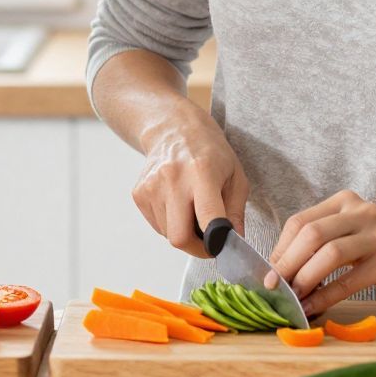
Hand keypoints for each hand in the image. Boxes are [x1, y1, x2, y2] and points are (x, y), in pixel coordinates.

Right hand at [132, 108, 248, 257]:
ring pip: (167, 234)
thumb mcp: (235, 175)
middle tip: (207, 240)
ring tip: (191, 210)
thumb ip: (236, 211)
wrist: (174, 128)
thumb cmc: (210, 151)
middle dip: (195, 248)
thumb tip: (234, 241)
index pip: (208, 220)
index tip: (221, 246)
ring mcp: (151, 186)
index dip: (216, 242)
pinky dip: (169, 223)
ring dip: (183, 232)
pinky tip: (177, 204)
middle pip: (179, 238)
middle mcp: (173, 179)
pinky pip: (157, 225)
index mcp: (202, 172)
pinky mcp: (139, 193)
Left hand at [269, 191, 375, 316]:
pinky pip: (348, 281)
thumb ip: (323, 240)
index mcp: (344, 202)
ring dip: (304, 278)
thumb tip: (281, 269)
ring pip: (329, 254)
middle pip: (311, 233)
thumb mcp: (353, 229)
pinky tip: (312, 308)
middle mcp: (360, 213)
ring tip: (292, 297)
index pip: (301, 221)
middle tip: (274, 286)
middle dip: (287, 262)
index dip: (281, 248)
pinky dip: (326, 296)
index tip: (270, 271)